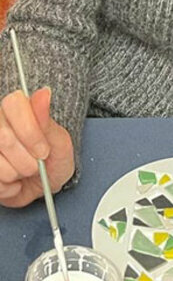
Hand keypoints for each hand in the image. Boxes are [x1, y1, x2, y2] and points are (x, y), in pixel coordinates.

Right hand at [0, 87, 74, 207]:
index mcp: (15, 108)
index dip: (30, 131)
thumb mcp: (59, 140)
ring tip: (24, 172)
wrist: (43, 184)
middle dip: (27, 159)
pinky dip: (6, 188)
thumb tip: (44, 92)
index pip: (13, 104)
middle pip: (4, 138)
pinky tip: (13, 182)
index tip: (44, 150)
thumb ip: (46, 119)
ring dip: (16, 174)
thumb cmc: (52, 158)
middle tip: (37, 165)